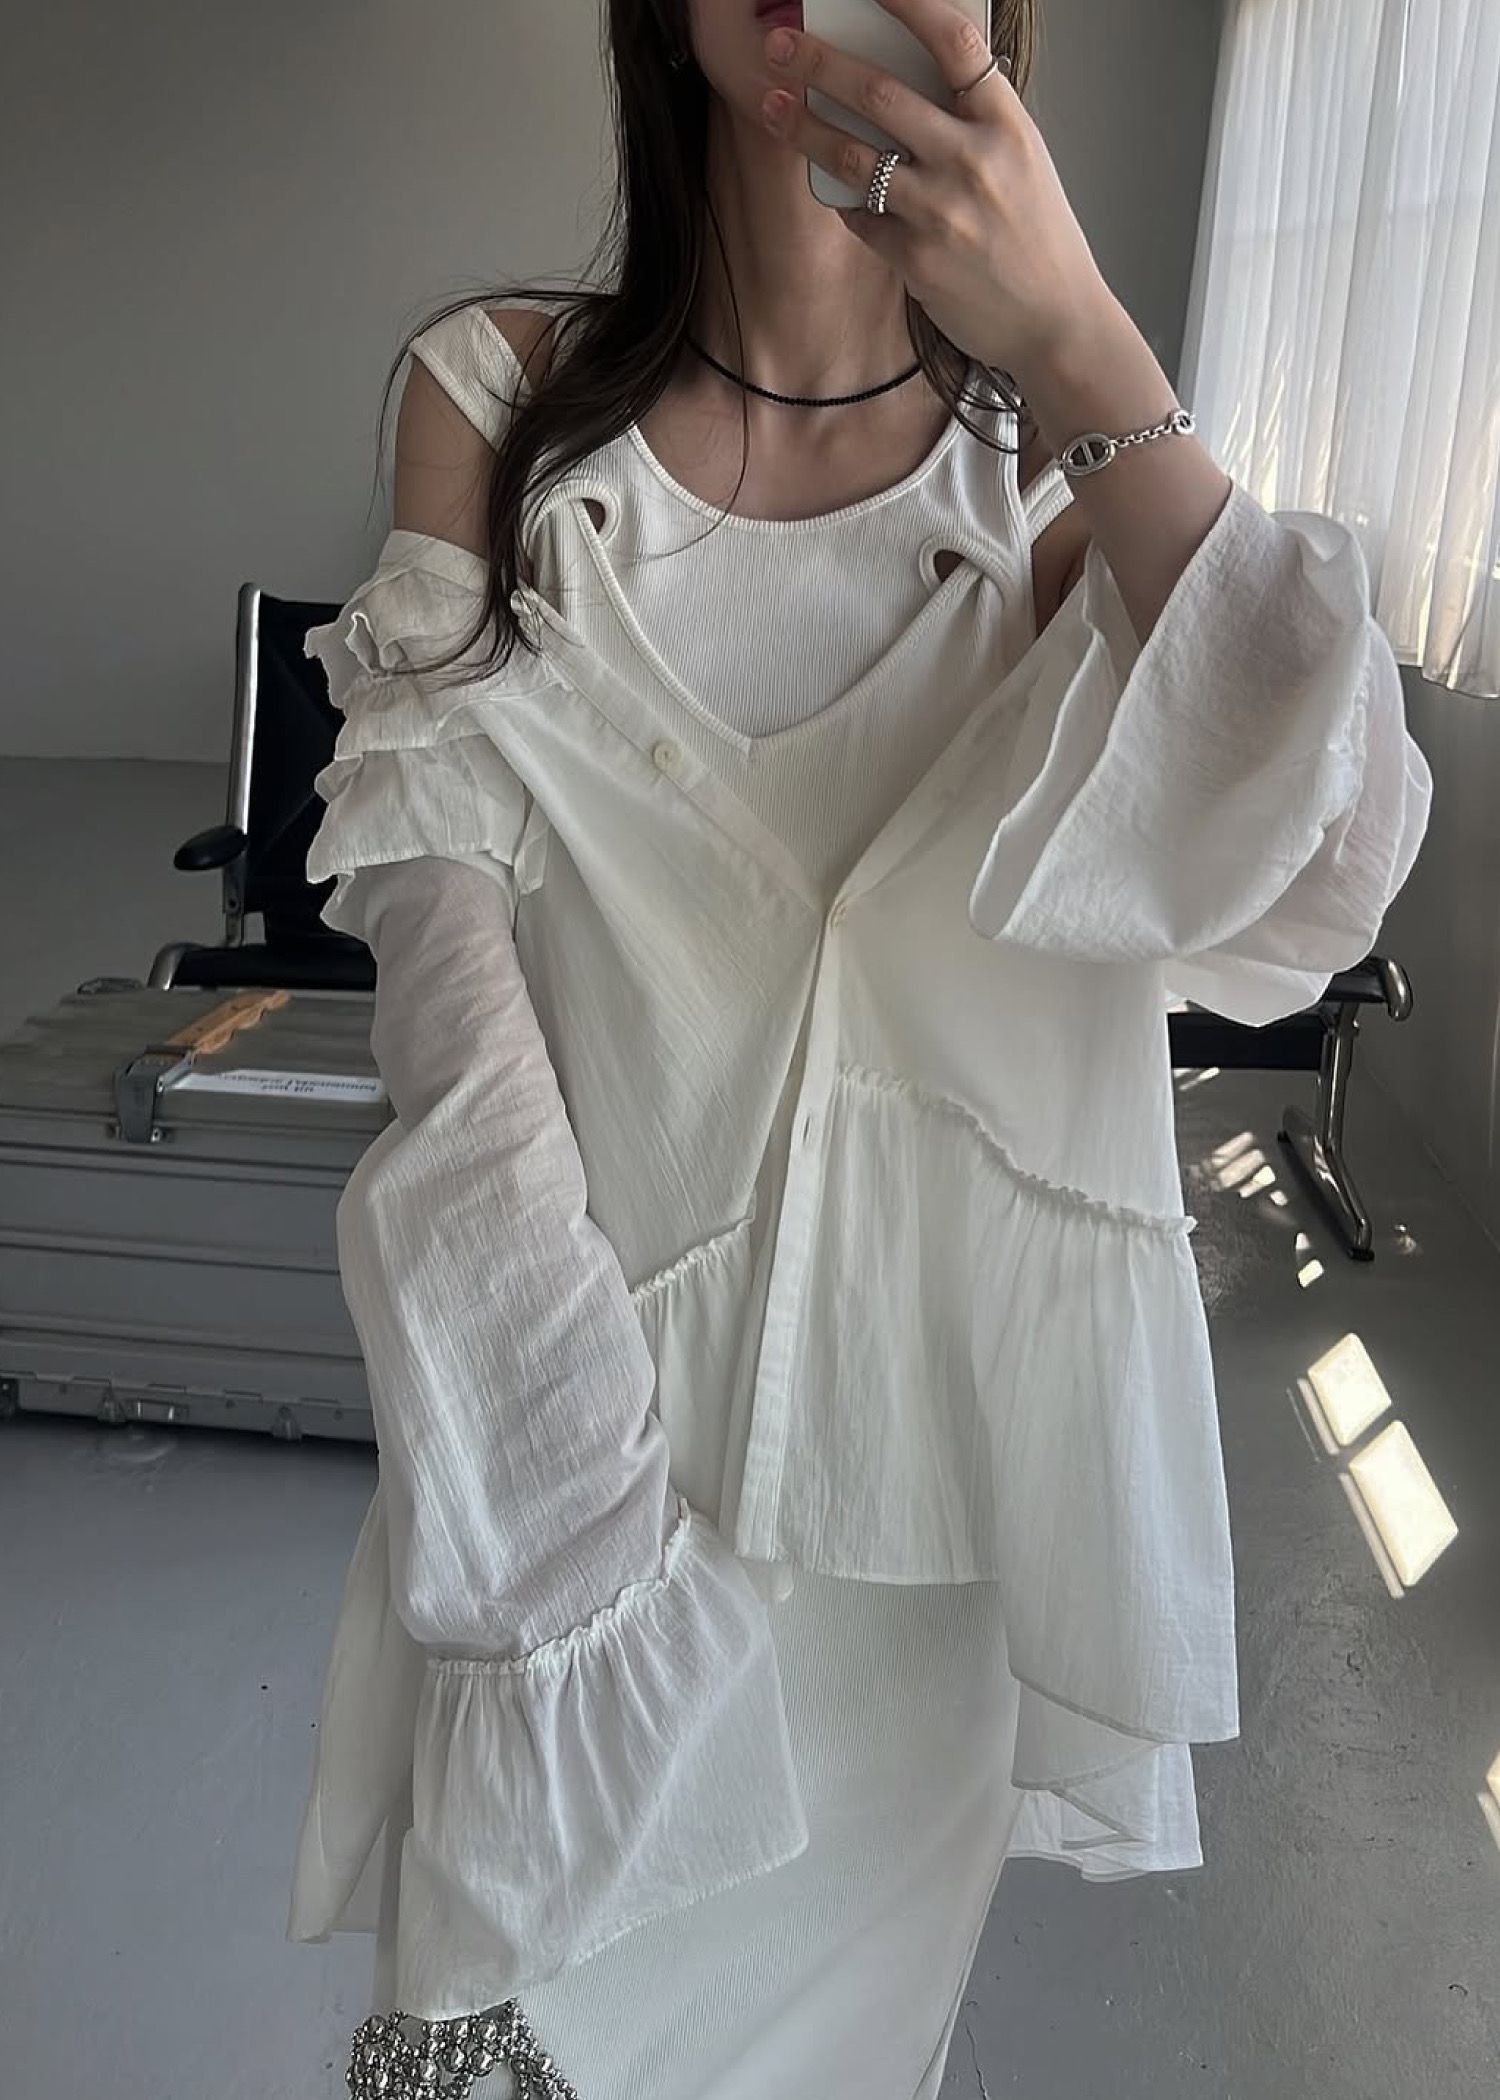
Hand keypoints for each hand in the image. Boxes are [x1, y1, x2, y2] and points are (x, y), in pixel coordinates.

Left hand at [760, 0, 1112, 381]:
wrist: (1055, 322)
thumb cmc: (1038, 240)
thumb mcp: (1023, 162)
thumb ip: (973, 123)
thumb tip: (906, 84)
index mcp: (1006, 124)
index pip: (952, 41)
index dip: (906, 2)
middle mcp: (972, 160)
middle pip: (879, 92)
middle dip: (820, 63)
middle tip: (781, 47)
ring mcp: (941, 211)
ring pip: (853, 155)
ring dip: (803, 128)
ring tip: (773, 107)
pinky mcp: (916, 258)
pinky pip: (861, 216)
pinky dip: (845, 201)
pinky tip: (838, 192)